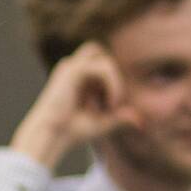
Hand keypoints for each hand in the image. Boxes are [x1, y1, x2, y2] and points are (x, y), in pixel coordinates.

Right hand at [10, 41, 139, 168]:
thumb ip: (119, 118)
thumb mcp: (102, 124)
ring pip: (104, 58)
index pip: (104, 66)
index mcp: (77, 78)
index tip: (114, 109)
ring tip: (114, 102)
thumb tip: (140, 121)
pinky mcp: (72, 71)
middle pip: (102, 54)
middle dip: (114, 76)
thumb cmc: (72, 132)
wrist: (51, 136)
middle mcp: (73, 69)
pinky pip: (102, 67)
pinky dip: (113, 83)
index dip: (115, 83)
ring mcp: (71, 68)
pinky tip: (110, 103)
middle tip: (115, 101)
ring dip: (115, 78)